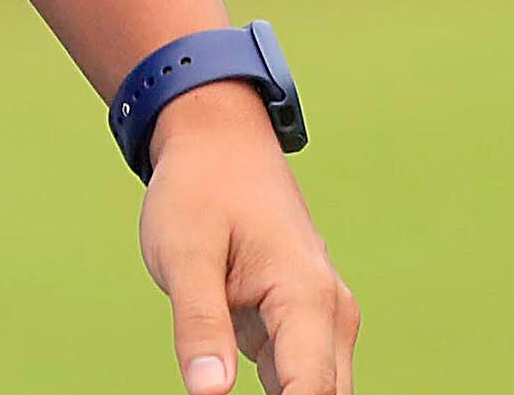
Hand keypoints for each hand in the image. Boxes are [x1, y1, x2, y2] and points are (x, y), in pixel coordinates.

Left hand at [138, 85, 355, 394]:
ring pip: (313, 391)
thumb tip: (209, 394)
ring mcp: (321, 320)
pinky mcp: (301, 325)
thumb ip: (199, 324)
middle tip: (215, 389)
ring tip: (218, 374)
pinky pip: (297, 378)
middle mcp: (329, 313)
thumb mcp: (184, 252)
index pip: (311, 393)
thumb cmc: (200, 189)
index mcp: (307, 296)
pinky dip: (276, 393)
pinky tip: (223, 378)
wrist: (219, 143)